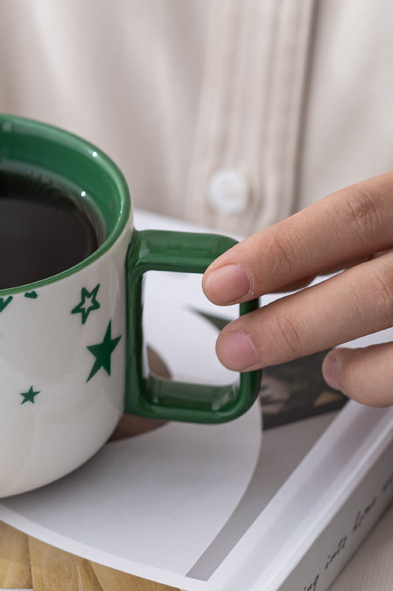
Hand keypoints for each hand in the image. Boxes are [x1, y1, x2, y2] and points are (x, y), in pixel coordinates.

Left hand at [202, 172, 392, 406]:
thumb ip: (358, 235)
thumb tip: (272, 267)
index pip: (352, 215)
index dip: (282, 250)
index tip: (223, 278)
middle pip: (378, 288)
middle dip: (294, 323)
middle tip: (235, 347)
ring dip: (355, 369)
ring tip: (322, 369)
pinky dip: (384, 383)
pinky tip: (359, 377)